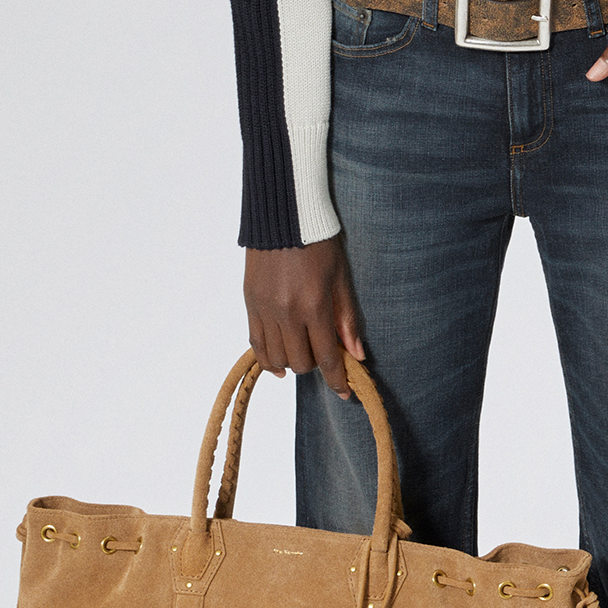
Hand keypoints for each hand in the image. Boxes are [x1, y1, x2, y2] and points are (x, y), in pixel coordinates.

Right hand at [244, 236, 363, 398]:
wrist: (284, 215)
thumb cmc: (319, 243)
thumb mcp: (341, 279)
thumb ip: (347, 319)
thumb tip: (357, 355)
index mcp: (314, 306)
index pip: (327, 358)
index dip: (337, 381)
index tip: (345, 392)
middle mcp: (286, 312)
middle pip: (300, 363)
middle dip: (316, 364)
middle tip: (324, 351)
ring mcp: (265, 309)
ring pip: (276, 359)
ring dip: (292, 361)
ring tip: (303, 348)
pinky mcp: (250, 303)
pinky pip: (256, 344)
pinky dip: (267, 358)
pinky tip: (278, 361)